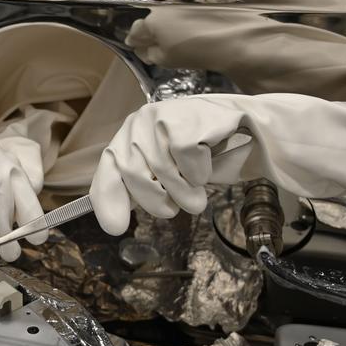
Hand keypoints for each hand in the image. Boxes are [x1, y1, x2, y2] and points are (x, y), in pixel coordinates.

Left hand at [90, 98, 250, 234]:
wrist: (237, 122)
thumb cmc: (195, 152)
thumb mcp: (164, 170)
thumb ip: (139, 188)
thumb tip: (112, 222)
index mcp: (128, 135)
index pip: (109, 168)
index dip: (108, 198)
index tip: (115, 227)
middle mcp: (139, 123)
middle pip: (135, 176)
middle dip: (157, 201)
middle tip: (175, 206)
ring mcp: (162, 118)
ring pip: (164, 172)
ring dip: (185, 192)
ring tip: (196, 191)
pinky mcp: (187, 120)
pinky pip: (189, 164)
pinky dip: (200, 174)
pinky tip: (207, 162)